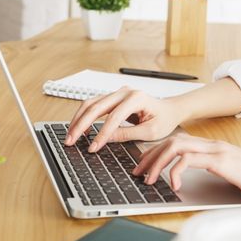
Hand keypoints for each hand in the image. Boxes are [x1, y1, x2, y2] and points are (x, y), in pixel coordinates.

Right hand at [65, 87, 182, 152]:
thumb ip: (127, 134)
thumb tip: (106, 139)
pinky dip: (84, 116)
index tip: (93, 148)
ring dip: (79, 119)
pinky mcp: (113, 97)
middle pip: (96, 106)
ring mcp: (117, 93)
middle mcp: (124, 92)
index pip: (113, 117)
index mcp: (136, 98)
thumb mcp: (150, 132)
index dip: (101, 134)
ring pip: (90, 103)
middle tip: (70, 140)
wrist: (169, 110)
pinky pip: (94, 105)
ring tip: (71, 136)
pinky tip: (81, 129)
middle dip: (81, 125)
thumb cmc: (164, 120)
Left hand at [133, 134, 240, 203]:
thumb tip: (189, 180)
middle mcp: (210, 144)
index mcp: (211, 146)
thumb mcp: (228, 173)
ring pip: (175, 146)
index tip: (143, 164)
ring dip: (157, 162)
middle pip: (170, 141)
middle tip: (137, 171)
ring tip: (148, 179)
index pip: (176, 141)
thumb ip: (210, 171)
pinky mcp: (220, 160)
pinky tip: (173, 184)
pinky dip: (175, 171)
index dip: (156, 151)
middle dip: (149, 155)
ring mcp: (215, 150)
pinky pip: (188, 160)